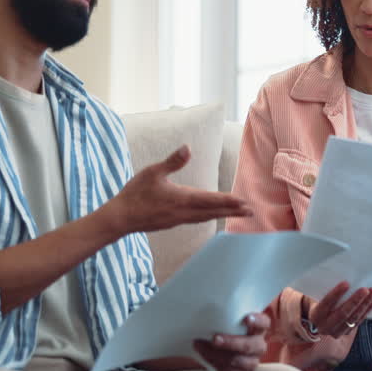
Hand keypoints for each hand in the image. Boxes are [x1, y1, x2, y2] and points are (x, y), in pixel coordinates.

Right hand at [105, 145, 251, 233]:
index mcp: (181, 198)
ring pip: (205, 217)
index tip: (244, 202)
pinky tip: (210, 216)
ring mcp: (178, 219)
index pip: (210, 200)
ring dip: (222, 215)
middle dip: (232, 211)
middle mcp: (183, 212)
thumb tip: (188, 148)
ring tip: (237, 213)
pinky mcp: (172, 223)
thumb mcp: (152, 172)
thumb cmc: (135, 193)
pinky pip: (196, 220)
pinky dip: (208, 217)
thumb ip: (172, 161)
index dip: (228, 201)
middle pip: (213, 211)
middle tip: (251, 211)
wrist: (120, 218)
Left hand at [192, 312, 270, 370]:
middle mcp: (258, 346)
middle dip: (230, 342)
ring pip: (237, 361)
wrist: (222, 354)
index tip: (246, 318)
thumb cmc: (226, 332)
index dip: (257, 321)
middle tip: (214, 339)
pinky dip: (215, 365)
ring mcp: (253, 362)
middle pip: (249, 345)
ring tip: (200, 348)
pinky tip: (205, 358)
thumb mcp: (228, 324)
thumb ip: (225, 319)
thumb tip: (206, 316)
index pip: (264, 323)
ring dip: (216, 355)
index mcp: (258, 329)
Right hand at [306, 282, 371, 337]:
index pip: (326, 304)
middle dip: (355, 301)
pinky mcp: (347, 332)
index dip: (336, 294)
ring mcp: (337, 331)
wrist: (318, 320)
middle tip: (364, 289)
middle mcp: (325, 326)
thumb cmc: (317, 302)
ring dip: (365, 304)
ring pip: (354, 318)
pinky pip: (360, 320)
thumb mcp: (315, 296)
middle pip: (342, 313)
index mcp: (315, 315)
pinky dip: (368, 309)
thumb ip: (323, 289)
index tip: (346, 283)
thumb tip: (338, 274)